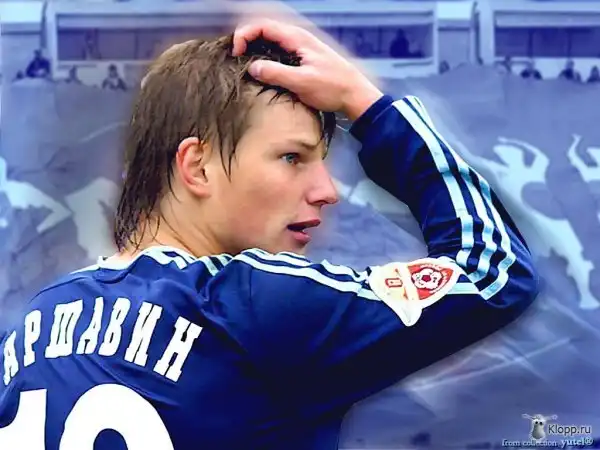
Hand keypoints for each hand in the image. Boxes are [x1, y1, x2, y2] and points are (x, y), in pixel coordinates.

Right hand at [232, 18, 382, 120]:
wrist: (355, 95)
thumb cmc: (332, 88)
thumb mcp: (302, 82)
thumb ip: (276, 74)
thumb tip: (252, 67)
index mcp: (297, 38)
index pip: (263, 26)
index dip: (245, 35)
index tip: (236, 53)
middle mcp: (297, 39)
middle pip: (264, 30)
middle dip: (247, 39)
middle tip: (236, 58)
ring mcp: (300, 48)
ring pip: (270, 40)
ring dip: (255, 48)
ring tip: (244, 64)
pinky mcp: (302, 59)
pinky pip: (278, 51)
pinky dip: (265, 56)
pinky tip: (262, 71)